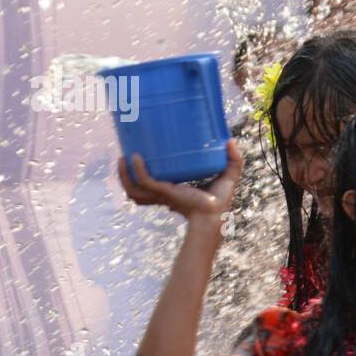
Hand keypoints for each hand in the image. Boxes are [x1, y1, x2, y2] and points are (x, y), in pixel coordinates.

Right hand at [116, 139, 243, 221]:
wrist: (216, 214)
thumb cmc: (220, 201)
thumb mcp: (227, 177)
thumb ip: (233, 160)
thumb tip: (231, 140)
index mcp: (173, 192)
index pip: (151, 186)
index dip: (141, 175)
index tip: (137, 156)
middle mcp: (164, 194)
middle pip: (135, 190)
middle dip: (124, 177)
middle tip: (123, 156)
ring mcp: (162, 194)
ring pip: (133, 189)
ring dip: (123, 176)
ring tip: (122, 157)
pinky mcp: (165, 192)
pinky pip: (145, 182)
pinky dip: (138, 171)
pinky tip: (135, 157)